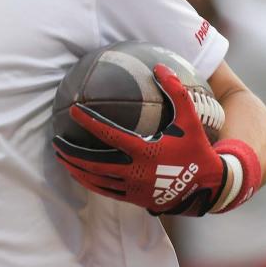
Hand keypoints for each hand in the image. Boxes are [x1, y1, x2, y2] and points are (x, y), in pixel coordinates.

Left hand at [53, 64, 226, 215]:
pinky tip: (79, 174)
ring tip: (61, 158)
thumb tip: (160, 67)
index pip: (109, 135)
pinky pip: (105, 192)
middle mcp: (135, 172)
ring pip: (96, 181)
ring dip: (76, 169)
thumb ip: (175, 91)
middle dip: (71, 153)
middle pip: (94, 163)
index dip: (89, 122)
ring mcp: (133, 188)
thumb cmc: (197, 148)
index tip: (73, 110)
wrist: (209, 186)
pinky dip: (89, 183)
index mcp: (145, 152)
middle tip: (55, 142)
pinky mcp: (135, 199)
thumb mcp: (190, 119)